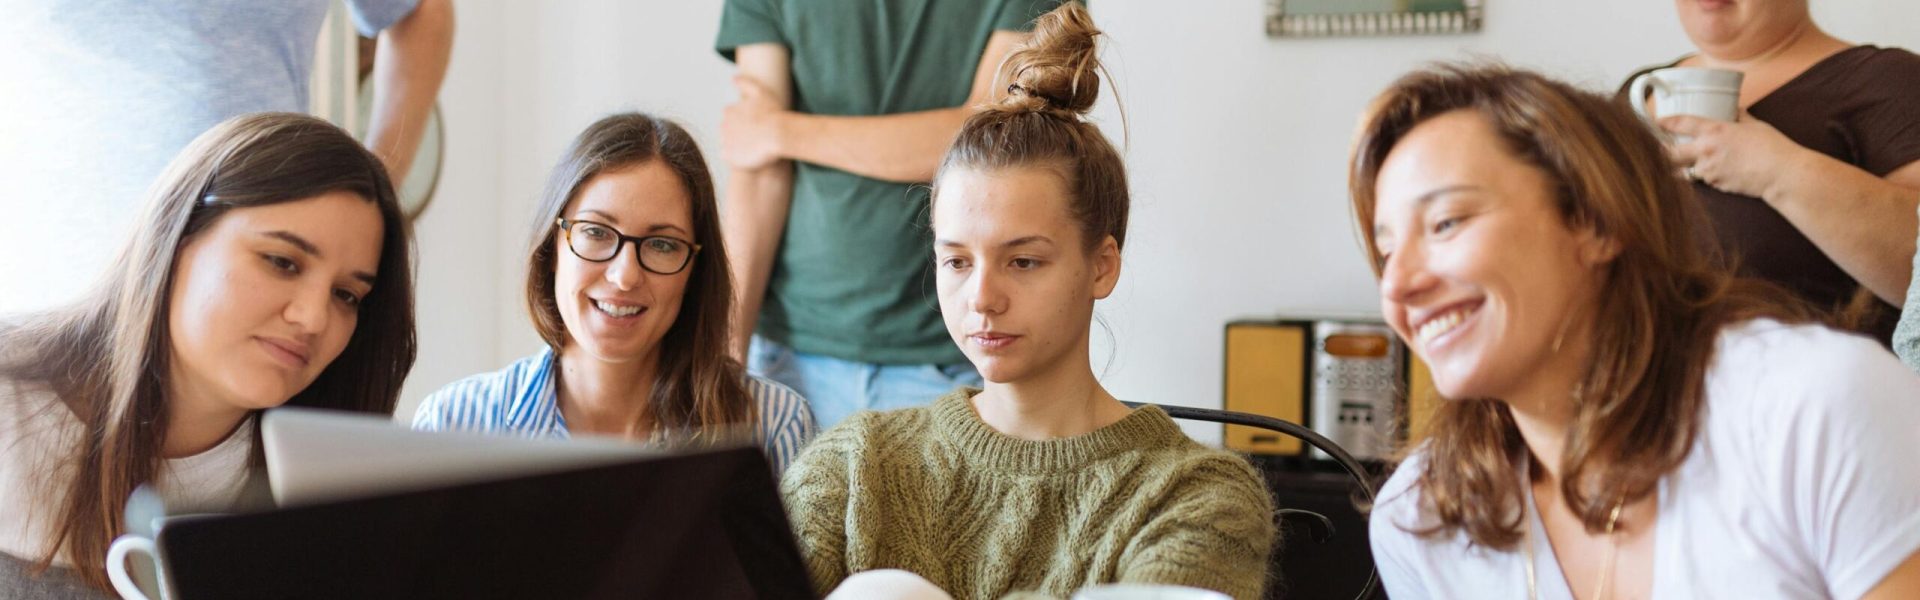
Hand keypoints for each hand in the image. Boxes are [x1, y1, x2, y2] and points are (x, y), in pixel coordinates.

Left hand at [721, 75, 786, 169]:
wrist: (777, 134)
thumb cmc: (772, 112)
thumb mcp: (761, 92)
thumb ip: (746, 83)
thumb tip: (733, 78)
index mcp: (729, 111)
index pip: (731, 115)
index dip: (744, 120)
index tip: (756, 123)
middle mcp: (723, 125)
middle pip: (728, 129)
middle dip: (739, 132)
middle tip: (755, 136)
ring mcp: (725, 142)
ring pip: (728, 143)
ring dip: (737, 144)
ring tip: (753, 146)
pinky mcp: (729, 157)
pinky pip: (728, 156)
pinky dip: (736, 156)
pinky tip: (748, 154)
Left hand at [1662, 114, 1813, 200]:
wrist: (1782, 174)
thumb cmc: (1772, 146)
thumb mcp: (1755, 125)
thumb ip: (1740, 117)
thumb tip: (1735, 109)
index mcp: (1715, 131)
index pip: (1680, 124)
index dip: (1664, 123)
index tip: (1655, 122)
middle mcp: (1706, 150)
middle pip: (1669, 155)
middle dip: (1660, 154)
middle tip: (1656, 151)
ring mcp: (1709, 170)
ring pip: (1684, 170)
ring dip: (1683, 168)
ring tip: (1685, 164)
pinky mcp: (1715, 185)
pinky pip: (1702, 180)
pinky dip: (1704, 176)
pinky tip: (1716, 172)